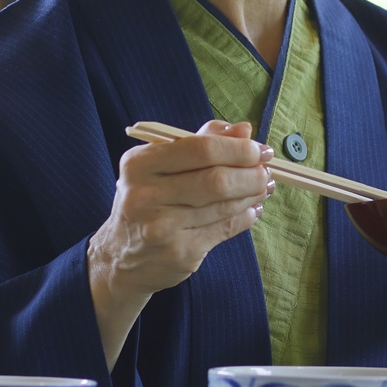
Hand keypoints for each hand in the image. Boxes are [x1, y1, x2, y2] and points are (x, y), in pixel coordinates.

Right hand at [89, 120, 271, 363]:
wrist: (120, 257)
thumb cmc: (147, 201)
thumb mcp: (160, 166)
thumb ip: (201, 142)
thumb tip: (244, 129)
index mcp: (140, 165)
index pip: (200, 149)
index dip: (238, 148)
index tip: (260, 149)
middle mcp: (146, 195)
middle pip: (216, 180)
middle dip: (250, 174)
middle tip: (266, 172)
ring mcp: (162, 228)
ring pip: (223, 206)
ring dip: (251, 195)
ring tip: (262, 188)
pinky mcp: (179, 253)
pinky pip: (224, 229)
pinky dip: (245, 217)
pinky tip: (251, 210)